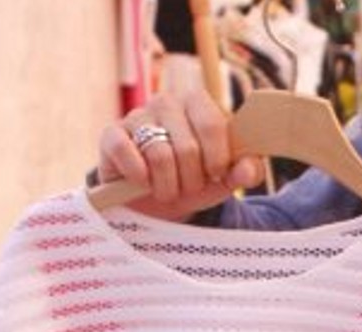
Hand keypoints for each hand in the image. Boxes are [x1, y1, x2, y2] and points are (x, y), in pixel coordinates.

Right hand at [96, 89, 265, 220]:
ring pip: (159, 156)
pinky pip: (127, 154)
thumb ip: (245, 171)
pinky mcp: (112, 134)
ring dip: (167, 186)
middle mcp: (166, 102)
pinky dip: (139, 177)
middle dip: (191, 180)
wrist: (156, 200)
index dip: (217, 158)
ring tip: (168, 190)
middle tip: (188, 187)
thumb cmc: (196, 181)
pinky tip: (143, 182)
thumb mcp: (225, 179)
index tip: (215, 175)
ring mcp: (137, 115)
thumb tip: (248, 169)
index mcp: (198, 103)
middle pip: (187, 148)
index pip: (213, 125)